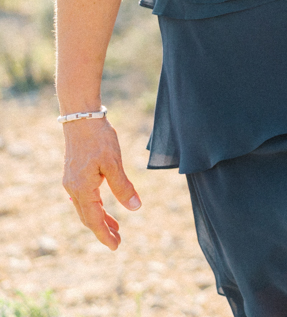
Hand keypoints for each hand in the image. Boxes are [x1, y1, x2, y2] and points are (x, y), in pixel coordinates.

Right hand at [62, 119, 139, 249]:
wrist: (81, 119)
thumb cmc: (99, 139)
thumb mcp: (114, 163)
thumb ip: (123, 187)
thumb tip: (135, 208)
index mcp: (82, 190)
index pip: (94, 220)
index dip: (105, 235)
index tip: (115, 247)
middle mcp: (73, 189)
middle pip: (88, 217)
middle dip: (103, 230)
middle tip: (118, 242)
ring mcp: (72, 183)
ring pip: (86, 208)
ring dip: (100, 219)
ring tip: (115, 228)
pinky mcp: (74, 176)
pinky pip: (84, 198)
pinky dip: (95, 206)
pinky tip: (103, 208)